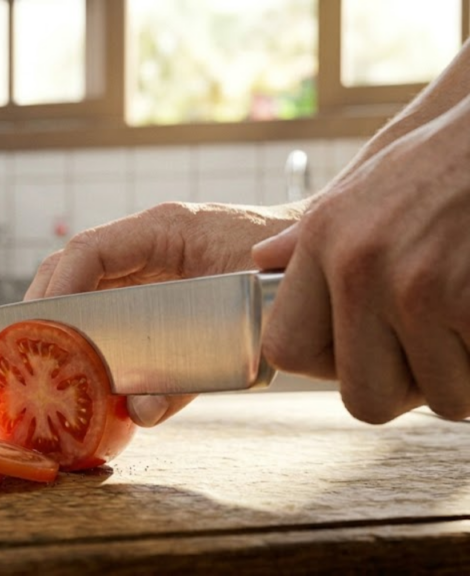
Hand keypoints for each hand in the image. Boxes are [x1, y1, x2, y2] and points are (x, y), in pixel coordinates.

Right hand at [25, 201, 302, 426]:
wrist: (323, 264)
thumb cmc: (290, 280)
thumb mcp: (245, 326)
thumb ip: (192, 374)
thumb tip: (139, 412)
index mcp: (167, 229)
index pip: (90, 249)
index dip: (58, 289)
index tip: (40, 328)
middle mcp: (150, 241)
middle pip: (73, 265)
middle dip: (43, 307)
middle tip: (26, 352)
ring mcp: (152, 262)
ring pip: (84, 283)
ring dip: (61, 320)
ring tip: (43, 361)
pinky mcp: (159, 287)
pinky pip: (111, 302)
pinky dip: (90, 331)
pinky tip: (83, 364)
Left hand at [253, 99, 469, 423]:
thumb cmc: (454, 161)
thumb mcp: (364, 187)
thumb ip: (312, 239)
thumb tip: (263, 259)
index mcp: (324, 240)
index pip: (286, 351)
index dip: (332, 365)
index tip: (368, 349)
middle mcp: (358, 267)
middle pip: (366, 398)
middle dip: (409, 386)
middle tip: (438, 343)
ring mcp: (418, 289)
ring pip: (443, 398)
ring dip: (467, 371)